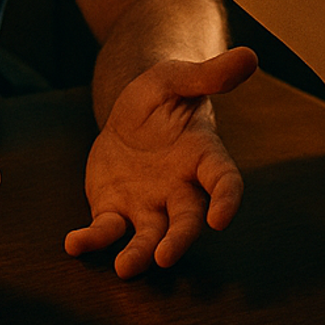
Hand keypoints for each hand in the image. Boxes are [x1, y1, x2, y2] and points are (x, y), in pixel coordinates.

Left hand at [64, 47, 258, 276]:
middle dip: (178, 241)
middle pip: (186, 221)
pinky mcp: (116, 211)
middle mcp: (181, 189)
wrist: (131, 111)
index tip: (221, 219)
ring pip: (149, 237)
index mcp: (203, 155)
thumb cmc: (163, 93)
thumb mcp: (178, 76)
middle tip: (167, 257)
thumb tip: (250, 56)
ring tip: (124, 268)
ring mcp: (148, 205)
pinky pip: (106, 230)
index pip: (224, 180)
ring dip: (139, 254)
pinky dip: (92, 241)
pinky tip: (74, 244)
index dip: (226, 200)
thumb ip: (209, 74)